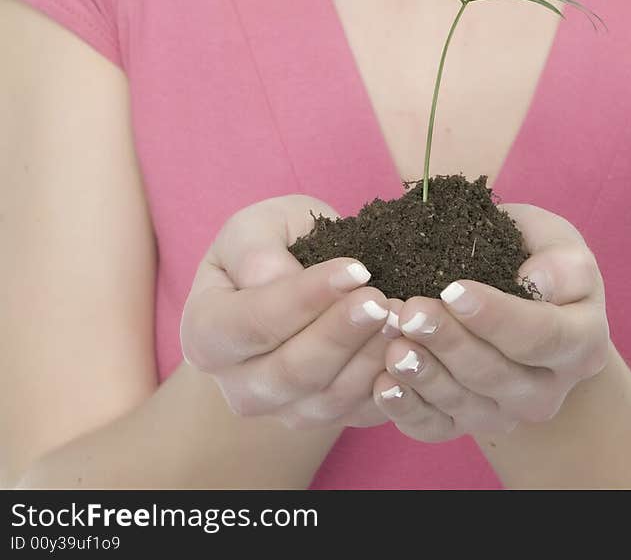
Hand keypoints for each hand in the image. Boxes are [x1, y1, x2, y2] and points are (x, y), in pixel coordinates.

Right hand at [179, 194, 405, 429]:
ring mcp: (279, 410)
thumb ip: (256, 249)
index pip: (253, 323)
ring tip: (402, 318)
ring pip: (325, 401)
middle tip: (382, 300)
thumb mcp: (257, 226)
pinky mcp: (322, 419)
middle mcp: (236, 384)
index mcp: (206, 332)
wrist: (296, 277)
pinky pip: (356, 415)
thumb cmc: (272, 246)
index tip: (356, 270)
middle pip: (289, 373)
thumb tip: (277, 280)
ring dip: (368, 360)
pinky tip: (409, 348)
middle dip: (340, 335)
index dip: (305, 299)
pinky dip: (385, 385)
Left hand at [371, 202, 608, 442]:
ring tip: (392, 345)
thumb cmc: (536, 259)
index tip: (452, 290)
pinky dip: (408, 411)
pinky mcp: (469, 423)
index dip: (495, 316)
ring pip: (466, 405)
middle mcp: (550, 388)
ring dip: (425, 376)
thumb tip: (538, 281)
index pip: (540, 336)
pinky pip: (438, 428)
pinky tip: (383, 385)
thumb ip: (560, 261)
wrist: (522, 300)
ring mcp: (508, 413)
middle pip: (497, 375)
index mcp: (581, 342)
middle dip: (449, 343)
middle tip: (410, 312)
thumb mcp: (557, 242)